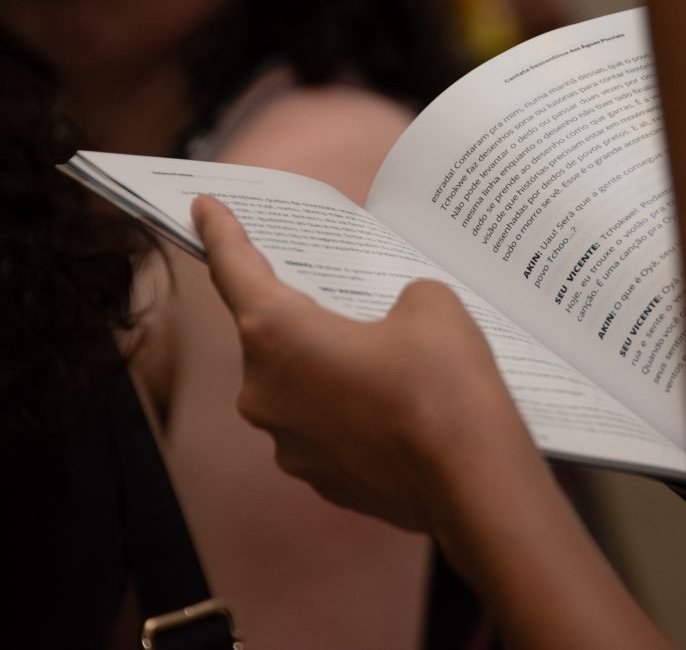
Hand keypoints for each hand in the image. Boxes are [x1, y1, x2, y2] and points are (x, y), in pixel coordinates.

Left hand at [190, 195, 530, 530]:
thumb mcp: (429, 304)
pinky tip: (397, 410)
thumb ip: (398, 297)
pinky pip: (326, 430)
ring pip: (299, 388)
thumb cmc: (443, 386)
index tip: (205, 209)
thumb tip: (398, 321)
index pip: (235, 269)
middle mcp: (266, 394)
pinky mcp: (323, 483)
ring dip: (329, 370)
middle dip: (303, 315)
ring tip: (388, 365)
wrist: (474, 483)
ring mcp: (290, 447)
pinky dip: (350, 414)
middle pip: (270, 336)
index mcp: (276, 336)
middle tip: (342, 298)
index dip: (220, 232)